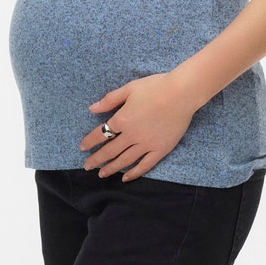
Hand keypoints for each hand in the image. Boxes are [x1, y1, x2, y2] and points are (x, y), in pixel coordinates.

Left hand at [80, 73, 199, 181]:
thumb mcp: (129, 88)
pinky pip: (145, 165)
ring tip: (102, 174)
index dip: (90, 142)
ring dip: (111, 168)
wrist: (183, 92)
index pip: (101, 134)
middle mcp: (132, 135)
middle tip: (87, 166)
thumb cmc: (156, 86)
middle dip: (96, 160)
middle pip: (110, 151)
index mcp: (122, 119)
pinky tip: (126, 178)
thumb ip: (110, 100)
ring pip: (125, 160)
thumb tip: (92, 108)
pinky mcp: (161, 149)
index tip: (82, 147)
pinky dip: (135, 173)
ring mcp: (147, 144)